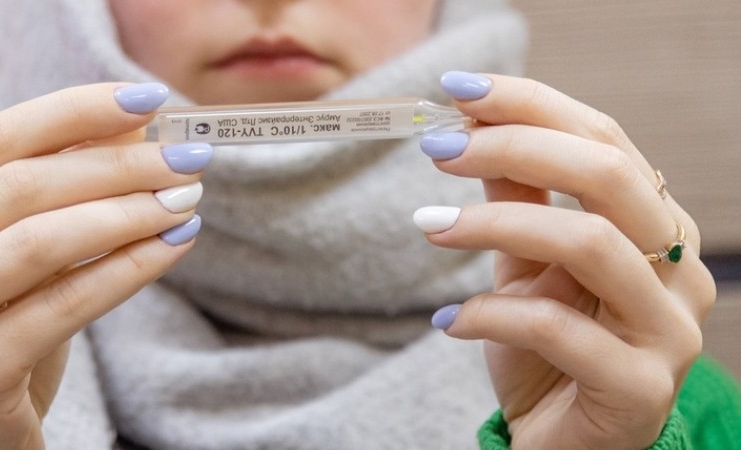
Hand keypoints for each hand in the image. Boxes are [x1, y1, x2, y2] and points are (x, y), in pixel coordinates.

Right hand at [0, 83, 210, 448]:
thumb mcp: (18, 263)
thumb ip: (60, 202)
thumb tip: (136, 132)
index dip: (76, 112)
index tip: (147, 101)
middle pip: (22, 184)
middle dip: (117, 164)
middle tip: (186, 157)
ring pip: (41, 240)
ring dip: (128, 212)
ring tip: (186, 199)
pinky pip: (64, 305)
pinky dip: (128, 269)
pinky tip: (174, 247)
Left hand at [414, 73, 714, 448]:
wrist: (560, 444)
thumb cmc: (544, 351)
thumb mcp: (523, 265)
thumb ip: (514, 198)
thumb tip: (469, 127)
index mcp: (655, 226)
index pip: (605, 140)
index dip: (533, 105)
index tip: (459, 90)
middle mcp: (678, 270)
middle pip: (609, 175)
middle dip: (516, 146)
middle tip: (439, 149)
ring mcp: (668, 330)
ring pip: (590, 242)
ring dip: (494, 222)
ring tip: (431, 224)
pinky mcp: (640, 387)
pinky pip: (557, 329)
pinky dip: (489, 314)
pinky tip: (446, 320)